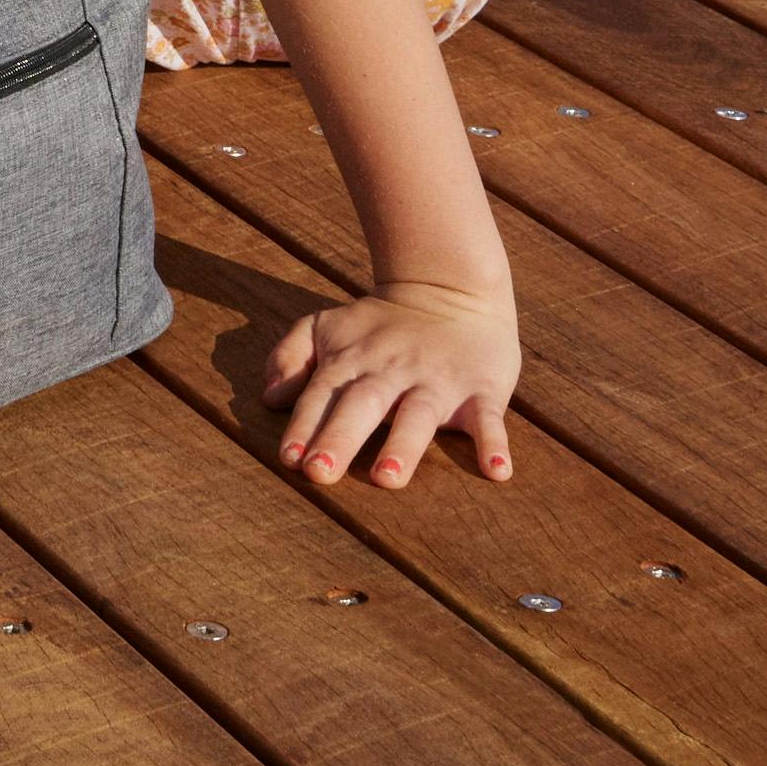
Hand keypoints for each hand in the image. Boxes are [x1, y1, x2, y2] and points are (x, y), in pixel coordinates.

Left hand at [265, 280, 517, 490]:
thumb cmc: (379, 324)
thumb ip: (290, 356)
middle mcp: (390, 373)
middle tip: (319, 473)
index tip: (289, 460)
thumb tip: (269, 398)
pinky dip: (494, 444)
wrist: (450, 287)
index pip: (321, 396)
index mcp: (351, 362)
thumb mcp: (325, 326)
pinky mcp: (481, 389)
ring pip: (418, 415)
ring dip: (403, 446)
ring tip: (388, 478)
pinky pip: (488, 419)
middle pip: (361, 406)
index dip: (304, 426)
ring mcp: (437, 381)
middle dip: (339, 438)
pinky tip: (497, 472)